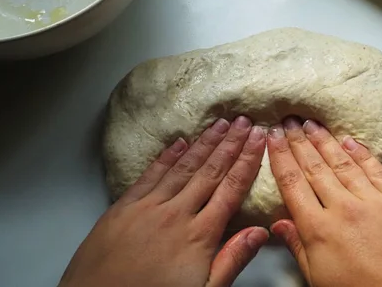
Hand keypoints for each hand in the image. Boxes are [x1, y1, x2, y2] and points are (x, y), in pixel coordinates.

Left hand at [59, 116, 267, 286]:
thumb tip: (259, 231)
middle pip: (210, 171)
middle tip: (243, 121)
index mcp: (199, 235)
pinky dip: (166, 157)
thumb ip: (232, 260)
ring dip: (204, 144)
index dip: (247, 161)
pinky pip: (149, 175)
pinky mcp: (123, 208)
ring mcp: (148, 207)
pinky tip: (179, 143)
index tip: (258, 139)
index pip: (231, 188)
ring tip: (219, 124)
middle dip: (230, 144)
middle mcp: (176, 214)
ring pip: (182, 167)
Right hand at [268, 117, 381, 286]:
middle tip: (288, 122)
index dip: (280, 157)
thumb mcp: (321, 280)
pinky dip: (361, 153)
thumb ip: (299, 248)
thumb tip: (279, 224)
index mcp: (320, 230)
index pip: (293, 184)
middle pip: (315, 168)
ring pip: (343, 164)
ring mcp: (375, 201)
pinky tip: (349, 141)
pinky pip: (377, 170)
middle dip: (299, 142)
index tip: (272, 138)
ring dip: (325, 141)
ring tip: (311, 124)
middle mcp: (345, 209)